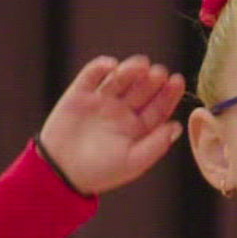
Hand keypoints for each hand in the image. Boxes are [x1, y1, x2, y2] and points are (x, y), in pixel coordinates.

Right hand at [38, 55, 184, 195]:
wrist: (60, 172)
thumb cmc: (99, 172)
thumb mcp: (132, 162)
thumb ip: (156, 145)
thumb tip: (177, 126)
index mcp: (137, 127)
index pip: (158, 106)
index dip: (169, 94)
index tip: (177, 81)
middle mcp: (121, 111)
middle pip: (142, 89)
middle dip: (151, 80)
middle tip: (159, 72)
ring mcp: (100, 101)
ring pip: (120, 79)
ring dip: (131, 69)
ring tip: (140, 65)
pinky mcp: (79, 94)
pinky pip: (91, 76)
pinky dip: (100, 67)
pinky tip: (111, 65)